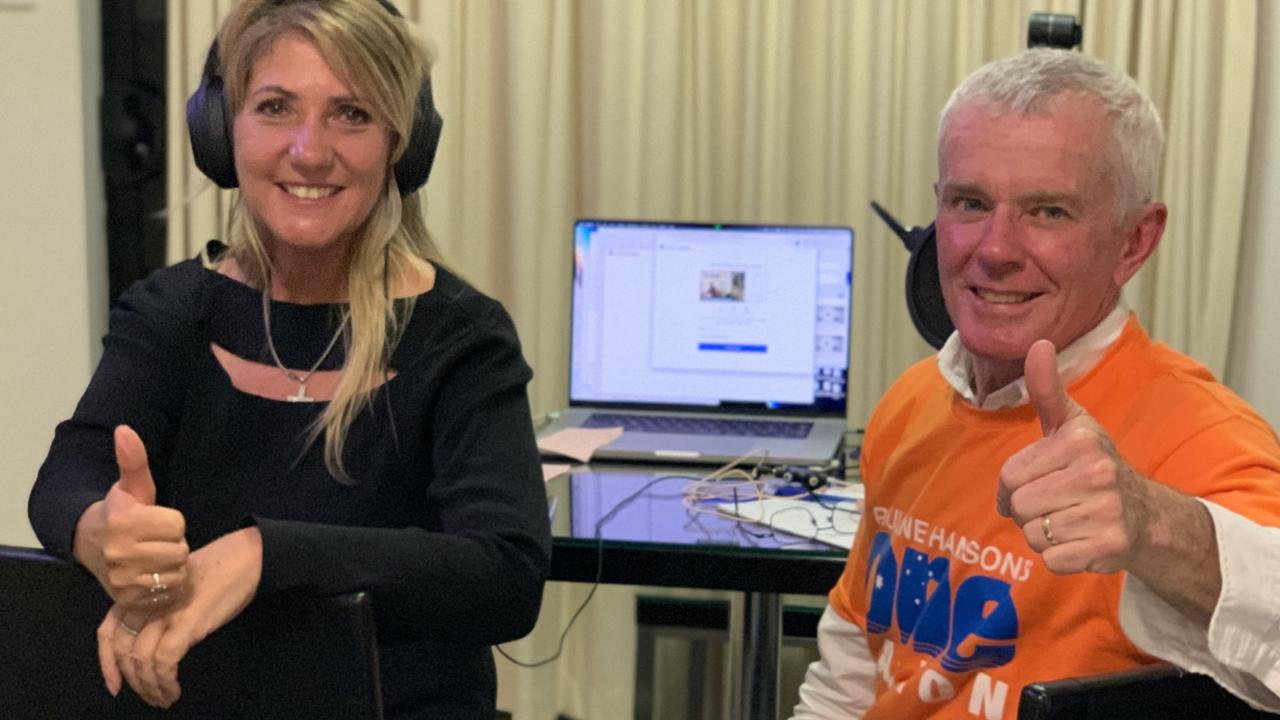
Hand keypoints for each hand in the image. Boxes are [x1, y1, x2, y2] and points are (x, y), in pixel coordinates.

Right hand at [74, 426, 189, 609]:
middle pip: (180, 549)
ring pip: (177, 572)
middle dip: (173, 543)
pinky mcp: (128, 601)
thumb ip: (133, 459)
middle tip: (155, 541)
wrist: (92, 546)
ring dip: (172, 565)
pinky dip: (167, 586)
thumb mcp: (130, 486)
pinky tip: (153, 575)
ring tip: (154, 557)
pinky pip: (168, 593)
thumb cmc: (120, 512)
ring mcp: (122, 580)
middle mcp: (119, 553)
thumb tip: (125, 429)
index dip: (171, 521)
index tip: (155, 521)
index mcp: (123, 522)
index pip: (177, 523)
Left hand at [99, 526, 262, 707]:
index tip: (115, 685)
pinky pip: (165, 661)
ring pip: (142, 660)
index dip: (107, 663)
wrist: (245, 558)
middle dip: (133, 680)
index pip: (107, 632)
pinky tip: (174, 690)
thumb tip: (145, 643)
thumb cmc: (215, 571)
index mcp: (141, 594)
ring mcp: (165, 612)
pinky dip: (166, 681)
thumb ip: (155, 608)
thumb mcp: (174, 587)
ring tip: (163, 698)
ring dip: (150, 687)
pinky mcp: (186, 622)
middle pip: (123, 650)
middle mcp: (147, 602)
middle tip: (148, 695)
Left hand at [997, 340, 1155, 573]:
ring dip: (1043, 534)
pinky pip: (1051, 560)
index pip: (1009, 476)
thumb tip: (1038, 343)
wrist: (1146, 514)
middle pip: (1018, 506)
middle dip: (1028, 511)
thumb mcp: (1072, 424)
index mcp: (1080, 440)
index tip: (1037, 482)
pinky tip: (1081, 541)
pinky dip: (1059, 556)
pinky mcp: (1108, 547)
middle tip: (1056, 504)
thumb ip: (1047, 389)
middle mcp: (1096, 473)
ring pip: (1033, 534)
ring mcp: (1106, 512)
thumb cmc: (1093, 465)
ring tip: (1070, 520)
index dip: (1012, 486)